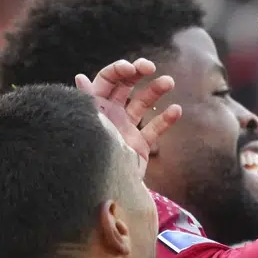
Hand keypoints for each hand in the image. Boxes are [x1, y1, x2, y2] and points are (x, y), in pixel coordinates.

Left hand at [74, 58, 181, 174]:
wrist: (100, 190)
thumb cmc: (88, 155)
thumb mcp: (87, 124)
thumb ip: (86, 101)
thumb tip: (80, 76)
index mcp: (95, 105)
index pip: (107, 79)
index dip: (119, 70)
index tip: (132, 68)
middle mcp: (111, 113)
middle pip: (126, 86)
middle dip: (139, 73)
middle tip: (151, 67)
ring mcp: (126, 128)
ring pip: (143, 103)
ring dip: (155, 90)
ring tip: (169, 82)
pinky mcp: (140, 145)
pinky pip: (154, 129)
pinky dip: (165, 119)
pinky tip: (176, 110)